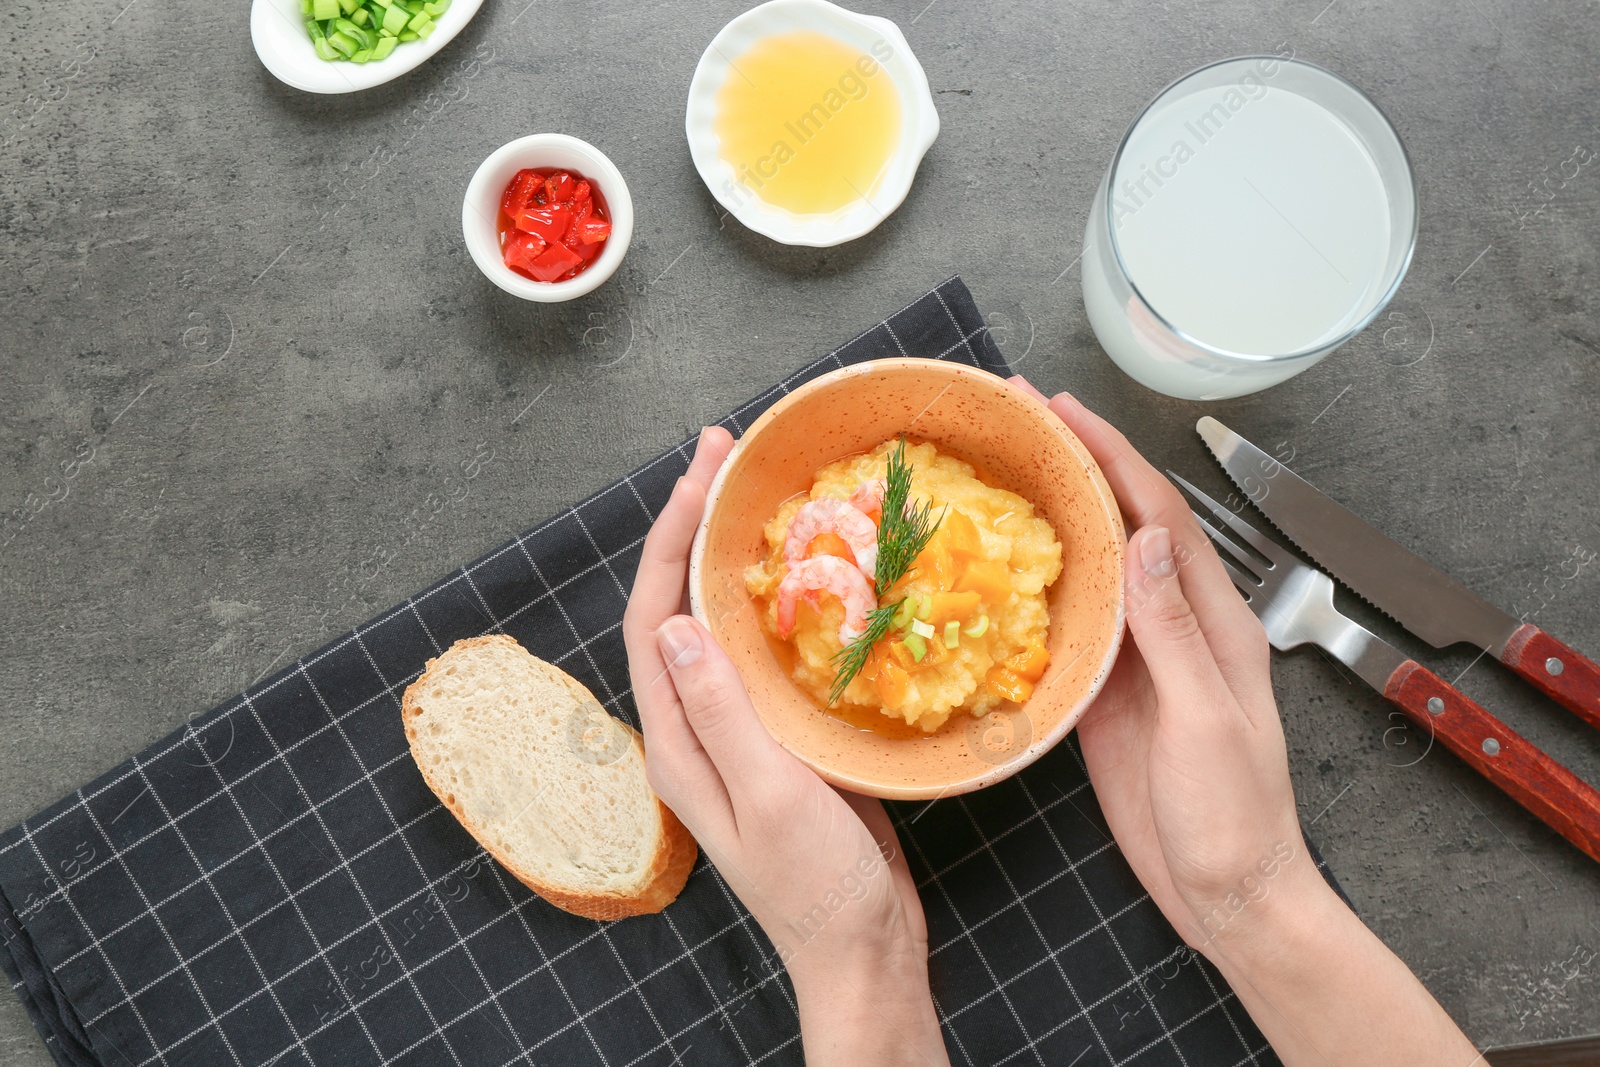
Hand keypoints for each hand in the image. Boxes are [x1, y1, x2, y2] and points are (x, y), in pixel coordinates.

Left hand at [622, 427, 948, 1066]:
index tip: (700, 474)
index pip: (652, 619)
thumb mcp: (770, 796)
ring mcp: (738, 732)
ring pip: (722, 624)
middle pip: (678, 609)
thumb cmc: (818, 887)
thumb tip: (674, 621)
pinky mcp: (781, 738)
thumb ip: (722, 712)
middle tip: (724, 454)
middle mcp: (696, 729)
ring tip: (754, 490)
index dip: (668, 541)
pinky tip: (809, 571)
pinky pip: (765, 652)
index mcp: (678, 743)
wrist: (864, 948)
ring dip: (731, 555)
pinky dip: (778, 600)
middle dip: (693, 527)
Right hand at [1012, 377, 1477, 1064]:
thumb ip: (1174, 632)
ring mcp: (1140, 659)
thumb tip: (1145, 538)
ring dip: (1052, 514)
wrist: (1228, 895)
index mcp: (1213, 620)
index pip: (1158, 515)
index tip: (1060, 409)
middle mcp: (1176, 625)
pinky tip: (1001, 567)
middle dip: (1076, 464)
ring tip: (999, 470)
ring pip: (1093, 567)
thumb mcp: (1207, 721)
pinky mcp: (1107, 695)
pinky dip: (1038, 585)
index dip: (1111, 455)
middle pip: (1123, 525)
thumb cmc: (1236, 817)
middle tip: (1015, 418)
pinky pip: (1072, 624)